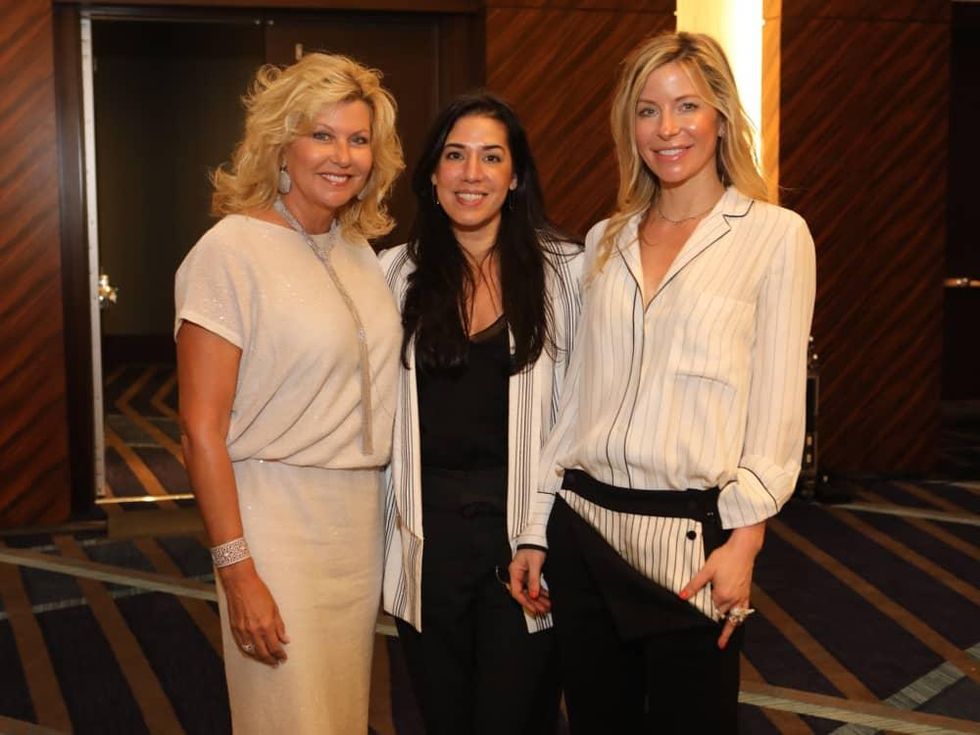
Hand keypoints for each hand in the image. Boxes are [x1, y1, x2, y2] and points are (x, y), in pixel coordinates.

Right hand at [219, 559, 289, 665]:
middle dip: (271, 660)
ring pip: (252, 652)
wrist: (241, 584)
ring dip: (260, 658)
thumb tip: (285, 639)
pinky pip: (242, 646)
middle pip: (263, 653)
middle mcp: (254, 631)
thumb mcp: (274, 608)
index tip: (283, 657)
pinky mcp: (235, 629)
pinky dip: (249, 652)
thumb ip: (279, 626)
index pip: (275, 647)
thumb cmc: (259, 592)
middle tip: (277, 663)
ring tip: (267, 660)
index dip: (280, 654)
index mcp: (266, 625)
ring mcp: (243, 631)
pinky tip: (253, 653)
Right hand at [507, 549, 550, 615]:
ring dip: (538, 599)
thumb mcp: (534, 564)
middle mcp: (517, 575)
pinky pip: (533, 587)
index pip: (517, 592)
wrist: (537, 538)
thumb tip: (533, 595)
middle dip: (533, 603)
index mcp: (514, 573)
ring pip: (529, 591)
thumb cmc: (533, 548)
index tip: (534, 608)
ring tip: (547, 606)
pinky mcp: (529, 575)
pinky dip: (540, 593)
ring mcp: (523, 576)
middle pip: (523, 594)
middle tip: (543, 610)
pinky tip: (547, 597)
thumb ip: (533, 580)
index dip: (525, 602)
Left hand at [679, 523, 764, 648]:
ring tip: (722, 642)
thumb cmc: (724, 558)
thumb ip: (694, 585)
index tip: (696, 620)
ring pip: (733, 618)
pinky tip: (736, 623)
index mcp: (722, 596)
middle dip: (713, 618)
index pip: (710, 610)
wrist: (743, 550)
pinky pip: (743, 612)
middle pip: (720, 614)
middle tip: (708, 632)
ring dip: (727, 628)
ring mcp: (741, 598)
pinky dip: (738, 620)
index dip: (704, 613)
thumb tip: (681, 596)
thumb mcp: (706, 570)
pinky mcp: (746, 594)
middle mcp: (733, 600)